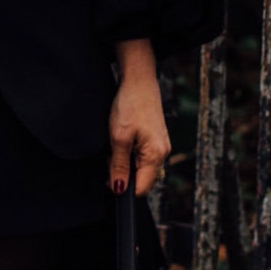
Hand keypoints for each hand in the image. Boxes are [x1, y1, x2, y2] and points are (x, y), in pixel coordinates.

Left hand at [109, 38, 169, 196]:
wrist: (139, 81)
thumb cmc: (130, 105)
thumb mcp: (118, 138)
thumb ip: (119, 166)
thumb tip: (119, 188)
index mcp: (156, 156)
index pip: (141, 188)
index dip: (122, 187)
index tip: (108, 177)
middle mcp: (162, 154)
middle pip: (141, 179)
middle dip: (123, 174)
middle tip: (111, 155)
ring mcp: (160, 147)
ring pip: (140, 168)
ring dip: (125, 162)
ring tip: (117, 144)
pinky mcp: (155, 140)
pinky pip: (142, 156)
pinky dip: (129, 153)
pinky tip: (123, 139)